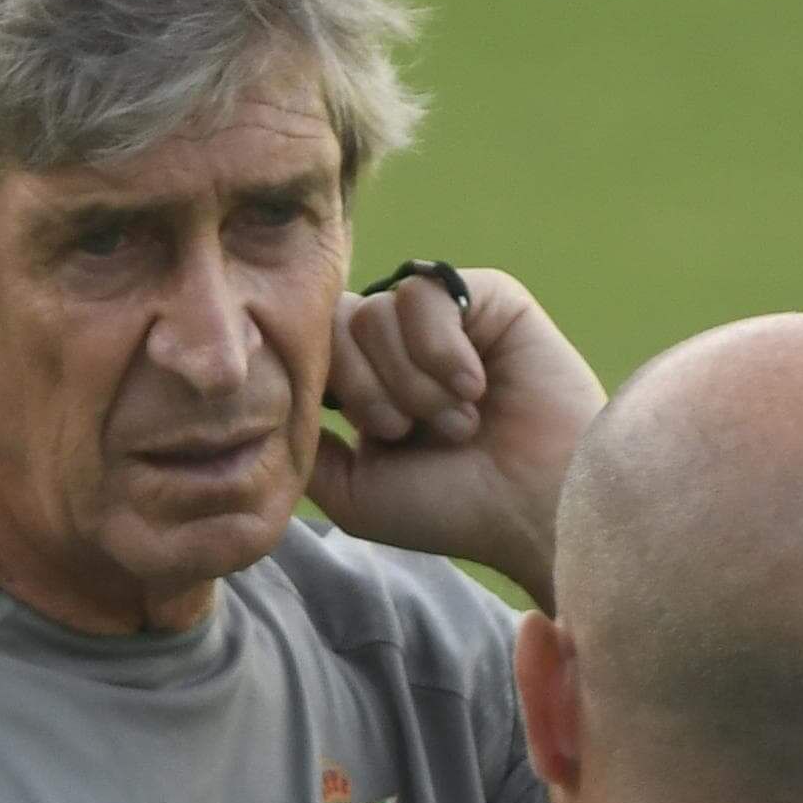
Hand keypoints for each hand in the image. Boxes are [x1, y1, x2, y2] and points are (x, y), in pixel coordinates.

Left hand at [310, 265, 601, 608]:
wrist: (533, 506)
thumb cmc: (451, 508)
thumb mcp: (352, 490)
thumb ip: (305, 442)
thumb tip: (269, 395)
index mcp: (367, 384)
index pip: (312, 350)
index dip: (335, 393)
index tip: (382, 441)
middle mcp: (400, 346)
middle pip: (336, 325)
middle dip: (371, 393)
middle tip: (419, 435)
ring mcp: (441, 318)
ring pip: (375, 313)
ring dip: (413, 384)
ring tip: (460, 421)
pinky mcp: (483, 296)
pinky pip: (422, 295)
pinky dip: (442, 353)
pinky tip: (477, 387)